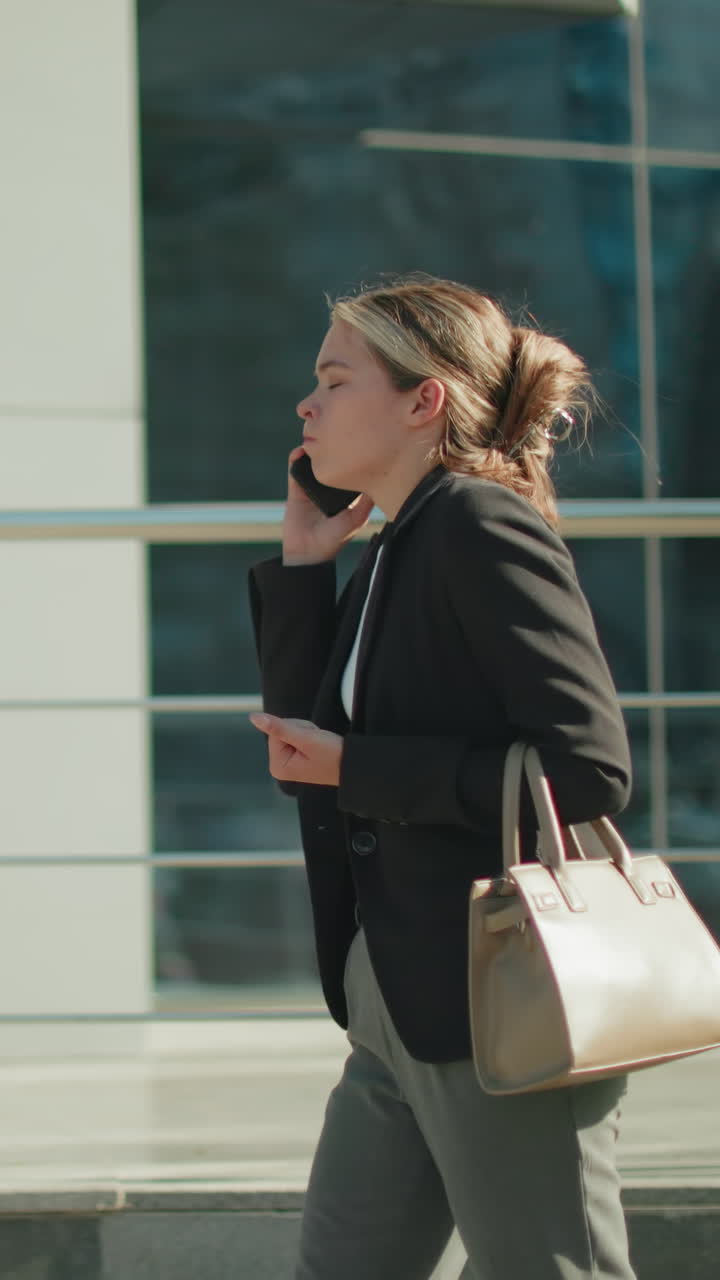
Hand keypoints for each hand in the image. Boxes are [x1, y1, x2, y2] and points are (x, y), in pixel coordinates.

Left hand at [249, 712, 343, 786]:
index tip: (311, 740)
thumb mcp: (306, 738)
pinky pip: (296, 737)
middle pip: (280, 730)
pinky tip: (318, 746)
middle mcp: (279, 767)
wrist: (354, 765)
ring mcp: (287, 763)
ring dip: (306, 732)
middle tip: (317, 742)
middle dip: (301, 730)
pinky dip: (309, 736)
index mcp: (277, 766)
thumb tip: (253, 717)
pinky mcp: (295, 759)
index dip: (295, 728)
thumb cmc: (333, 755)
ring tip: (319, 745)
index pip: (275, 730)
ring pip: (290, 731)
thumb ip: (279, 727)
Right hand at [283, 445, 374, 564]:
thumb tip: (379, 480)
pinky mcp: (296, 490)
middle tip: (336, 432)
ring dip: (314, 450)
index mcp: (345, 494)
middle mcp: (329, 488)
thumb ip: (366, 502)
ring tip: (317, 438)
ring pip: (313, 462)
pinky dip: (296, 458)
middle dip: (333, 448)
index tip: (357, 439)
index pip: (349, 469)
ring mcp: (312, 487)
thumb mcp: (357, 519)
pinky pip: (294, 470)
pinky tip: (301, 452)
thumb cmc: (334, 540)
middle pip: (331, 462)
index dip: (352, 454)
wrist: (307, 553)